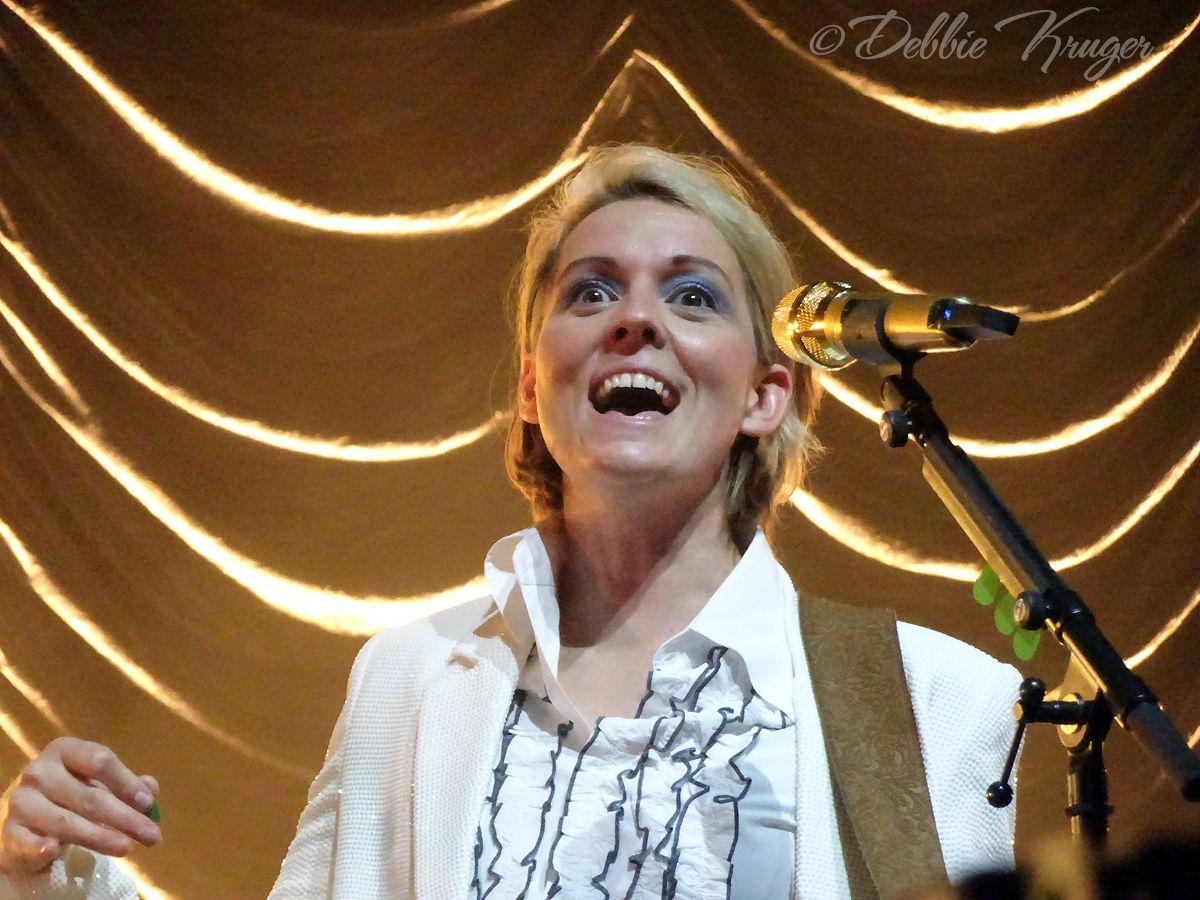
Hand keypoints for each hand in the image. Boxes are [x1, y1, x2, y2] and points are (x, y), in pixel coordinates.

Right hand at [0, 737, 160, 875]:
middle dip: (124, 817)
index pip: (99, 761)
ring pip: (65, 821)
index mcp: (66, 751)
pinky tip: (53, 851)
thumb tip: (151, 788)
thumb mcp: (99, 783)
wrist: (26, 816)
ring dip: (98, 837)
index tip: (148, 805)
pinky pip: (24, 840)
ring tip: (126, 847)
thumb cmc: (70, 793)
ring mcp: (22, 800)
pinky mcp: (9, 830)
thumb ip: (126, 785)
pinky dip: (38, 846)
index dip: (126, 783)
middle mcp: (40, 771)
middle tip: (152, 835)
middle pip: (88, 795)